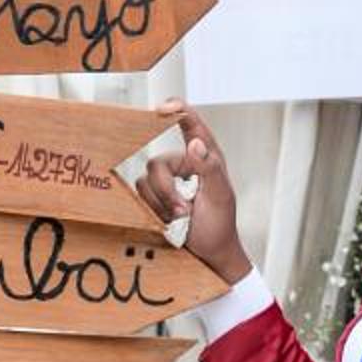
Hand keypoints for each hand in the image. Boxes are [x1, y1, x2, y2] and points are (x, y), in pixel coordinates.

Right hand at [135, 102, 249, 285]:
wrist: (211, 254)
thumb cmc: (220, 226)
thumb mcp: (219, 196)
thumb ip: (209, 168)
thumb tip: (194, 143)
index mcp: (206, 156)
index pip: (189, 124)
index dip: (176, 110)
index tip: (163, 108)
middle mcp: (185, 163)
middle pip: (157, 163)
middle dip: (166, 190)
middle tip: (183, 211)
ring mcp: (168, 181)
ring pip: (145, 181)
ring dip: (161, 204)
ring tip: (181, 218)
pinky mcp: (155, 197)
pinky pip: (140, 196)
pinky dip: (154, 211)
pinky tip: (170, 220)